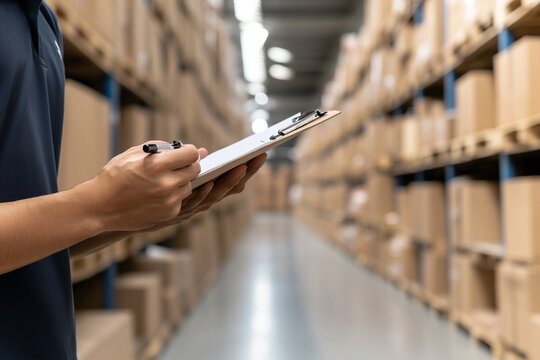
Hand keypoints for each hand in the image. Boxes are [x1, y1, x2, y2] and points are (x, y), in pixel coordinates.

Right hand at [77, 142, 200, 231]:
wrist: (99, 207)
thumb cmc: (114, 176)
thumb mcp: (133, 154)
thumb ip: (160, 148)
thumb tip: (181, 148)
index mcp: (157, 165)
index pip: (191, 154)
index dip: (188, 151)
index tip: (184, 152)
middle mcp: (166, 183)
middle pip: (195, 169)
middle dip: (187, 165)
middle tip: (177, 165)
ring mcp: (169, 201)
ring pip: (188, 186)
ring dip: (180, 181)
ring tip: (161, 181)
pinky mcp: (169, 213)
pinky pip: (180, 200)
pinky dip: (173, 196)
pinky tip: (156, 195)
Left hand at [144, 151, 266, 229]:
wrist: (121, 212)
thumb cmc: (145, 190)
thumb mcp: (169, 174)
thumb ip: (188, 164)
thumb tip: (204, 152)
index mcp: (203, 189)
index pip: (229, 178)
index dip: (246, 169)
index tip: (260, 154)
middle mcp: (201, 200)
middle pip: (229, 188)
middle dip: (245, 173)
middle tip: (258, 158)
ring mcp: (190, 208)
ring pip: (214, 196)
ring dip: (228, 183)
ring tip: (240, 168)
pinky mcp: (176, 213)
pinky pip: (193, 204)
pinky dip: (203, 194)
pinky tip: (210, 182)